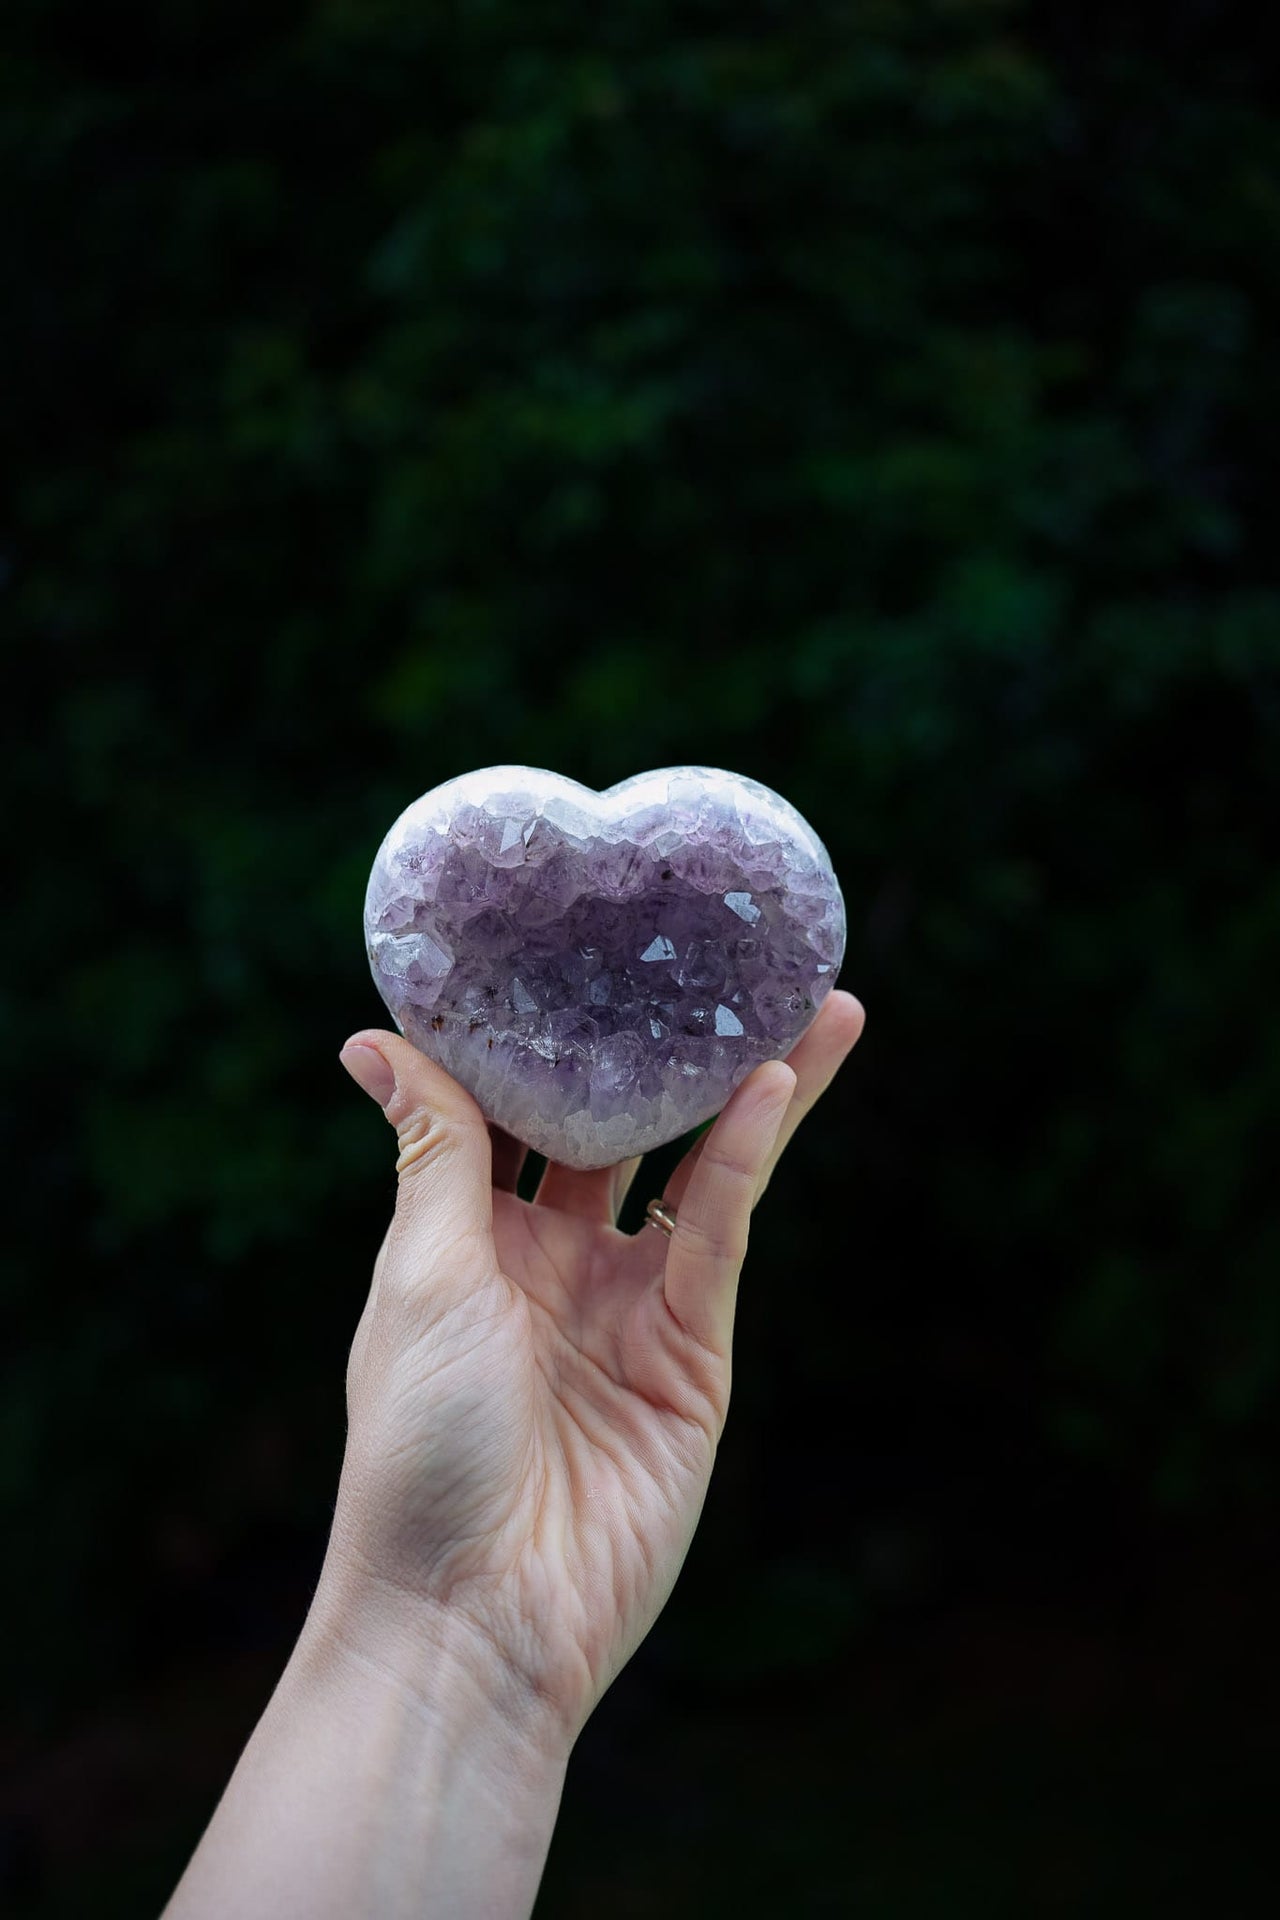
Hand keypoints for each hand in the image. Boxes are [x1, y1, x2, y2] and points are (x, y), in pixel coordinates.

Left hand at [325, 990, 865, 1746]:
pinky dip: (750, 1157)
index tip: (573, 942)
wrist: (475, 1617)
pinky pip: (724, 1233)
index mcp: (470, 1239)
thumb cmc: (417, 1446)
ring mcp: (630, 1305)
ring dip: (749, 1087)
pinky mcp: (696, 1352)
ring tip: (804, 1000)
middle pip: (624, 1129)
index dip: (548, 1034)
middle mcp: (555, 1262)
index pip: (518, 1111)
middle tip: (711, 957)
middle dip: (665, 1051)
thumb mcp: (422, 1273)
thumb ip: (434, 1149)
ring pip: (700, 1169)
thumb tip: (372, 1038)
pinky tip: (776, 1083)